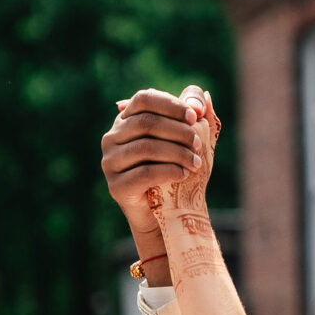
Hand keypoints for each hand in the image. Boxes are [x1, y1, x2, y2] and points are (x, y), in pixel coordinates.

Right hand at [101, 86, 215, 243]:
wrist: (159, 215)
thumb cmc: (172, 172)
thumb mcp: (185, 142)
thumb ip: (193, 117)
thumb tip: (203, 98)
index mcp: (125, 120)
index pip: (144, 99)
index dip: (170, 105)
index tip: (195, 117)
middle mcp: (112, 138)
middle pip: (146, 123)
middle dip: (177, 131)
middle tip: (197, 143)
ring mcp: (110, 163)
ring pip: (145, 148)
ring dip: (176, 153)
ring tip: (195, 162)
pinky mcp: (116, 186)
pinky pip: (144, 173)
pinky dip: (169, 171)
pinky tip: (184, 175)